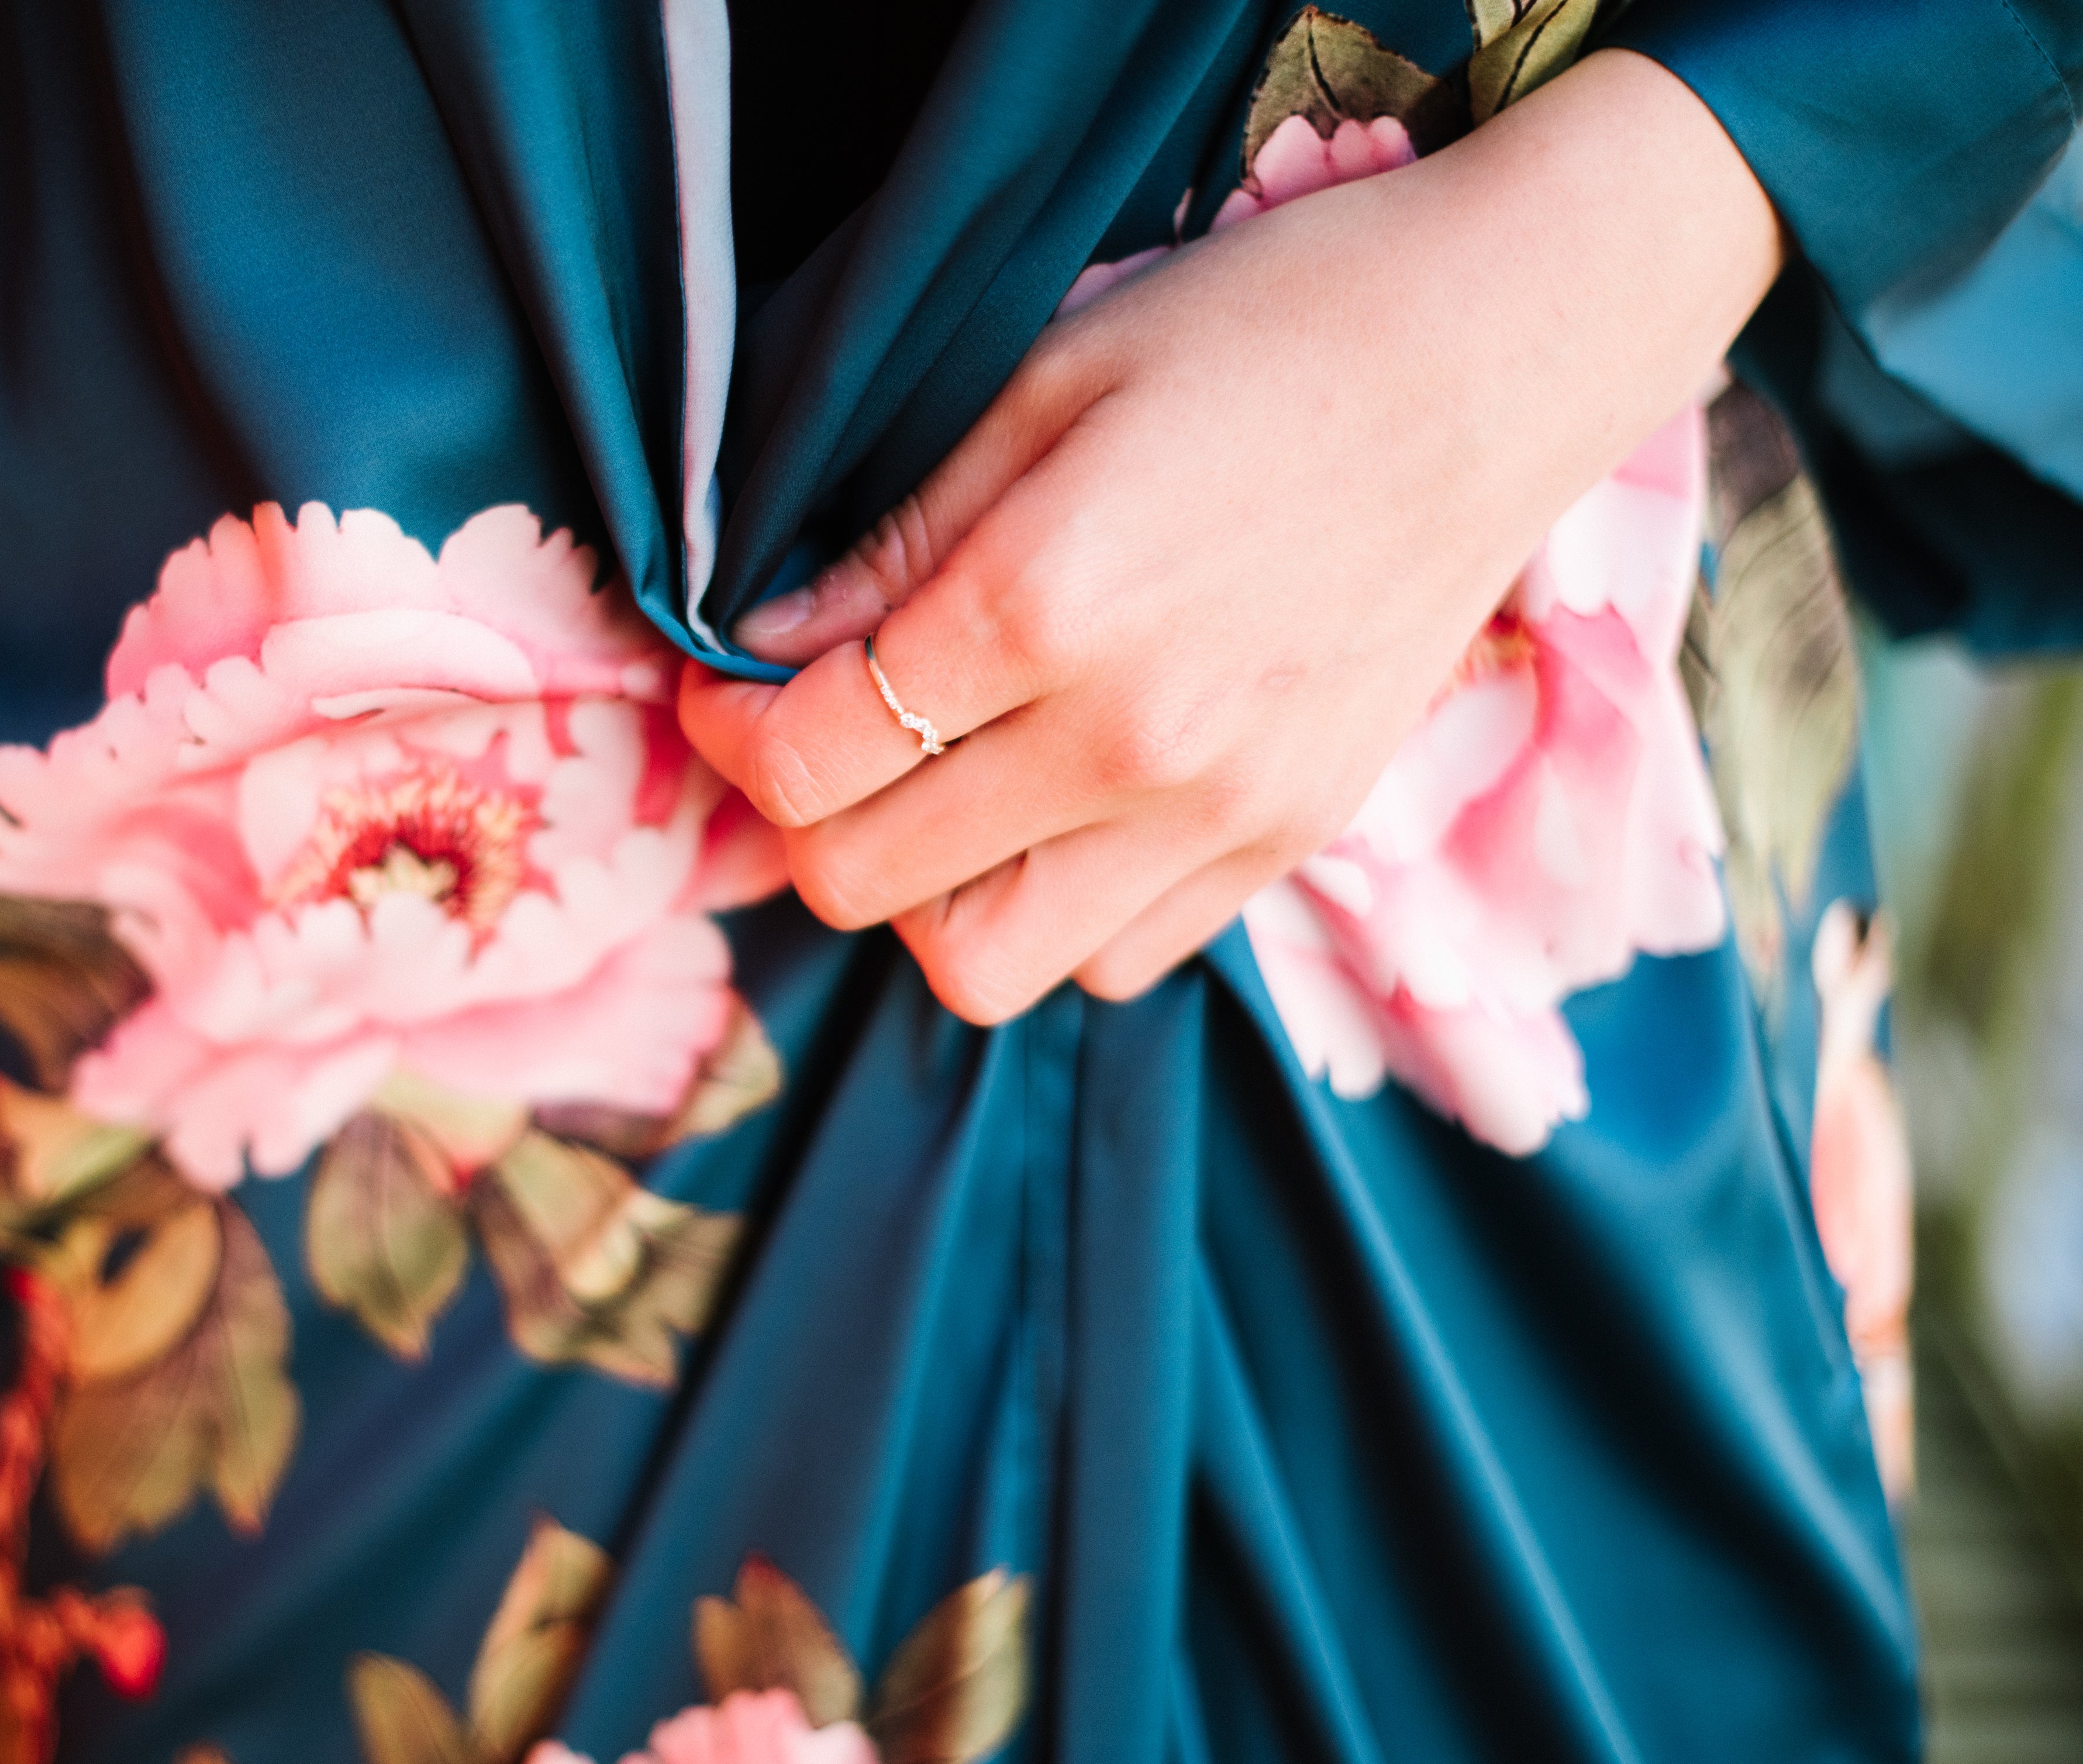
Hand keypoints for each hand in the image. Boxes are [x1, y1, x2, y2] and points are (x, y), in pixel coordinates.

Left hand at [679, 51, 1778, 1024]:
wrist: (1498, 359)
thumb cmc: (1267, 332)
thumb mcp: (1045, 382)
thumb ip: (893, 539)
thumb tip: (764, 646)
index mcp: (1046, 605)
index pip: (809, 755)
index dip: (728, 732)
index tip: (729, 688)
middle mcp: (1129, 742)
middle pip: (864, 883)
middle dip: (796, 821)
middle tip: (808, 740)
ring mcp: (1219, 813)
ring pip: (983, 967)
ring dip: (916, 895)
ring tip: (931, 792)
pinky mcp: (1285, 842)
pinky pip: (1114, 962)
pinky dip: (1048, 917)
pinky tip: (1049, 812)